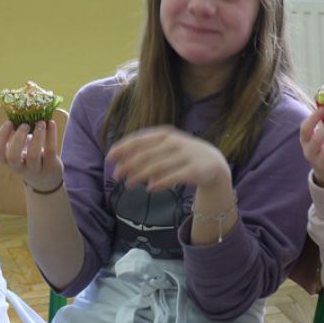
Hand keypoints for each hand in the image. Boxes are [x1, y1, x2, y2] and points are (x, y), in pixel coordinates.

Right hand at [0, 120, 63, 192]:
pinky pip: (50, 151)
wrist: (46, 179)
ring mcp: (35, 168)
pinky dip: (51, 135)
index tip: (9, 123)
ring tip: (40, 123)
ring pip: (33, 155)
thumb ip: (16, 136)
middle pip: (12, 156)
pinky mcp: (50, 165)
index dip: (0, 136)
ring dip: (36, 136)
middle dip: (17, 138)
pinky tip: (51, 123)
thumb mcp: (20, 149)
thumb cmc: (29, 159)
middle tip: (25, 124)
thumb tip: (18, 112)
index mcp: (8, 160)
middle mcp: (19, 166)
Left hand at [106, 126, 229, 190]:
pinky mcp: (194, 170)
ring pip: (156, 166)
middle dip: (128, 164)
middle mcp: (175, 142)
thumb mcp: (166, 148)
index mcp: (166, 134)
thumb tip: (121, 163)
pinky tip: (149, 188)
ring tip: (129, 184)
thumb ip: (146, 152)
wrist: (214, 164)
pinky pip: (173, 177)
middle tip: (116, 176)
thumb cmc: (183, 156)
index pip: (140, 139)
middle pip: (145, 154)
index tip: (109, 158)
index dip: (123, 148)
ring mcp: (186, 155)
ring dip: (139, 175)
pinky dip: (160, 183)